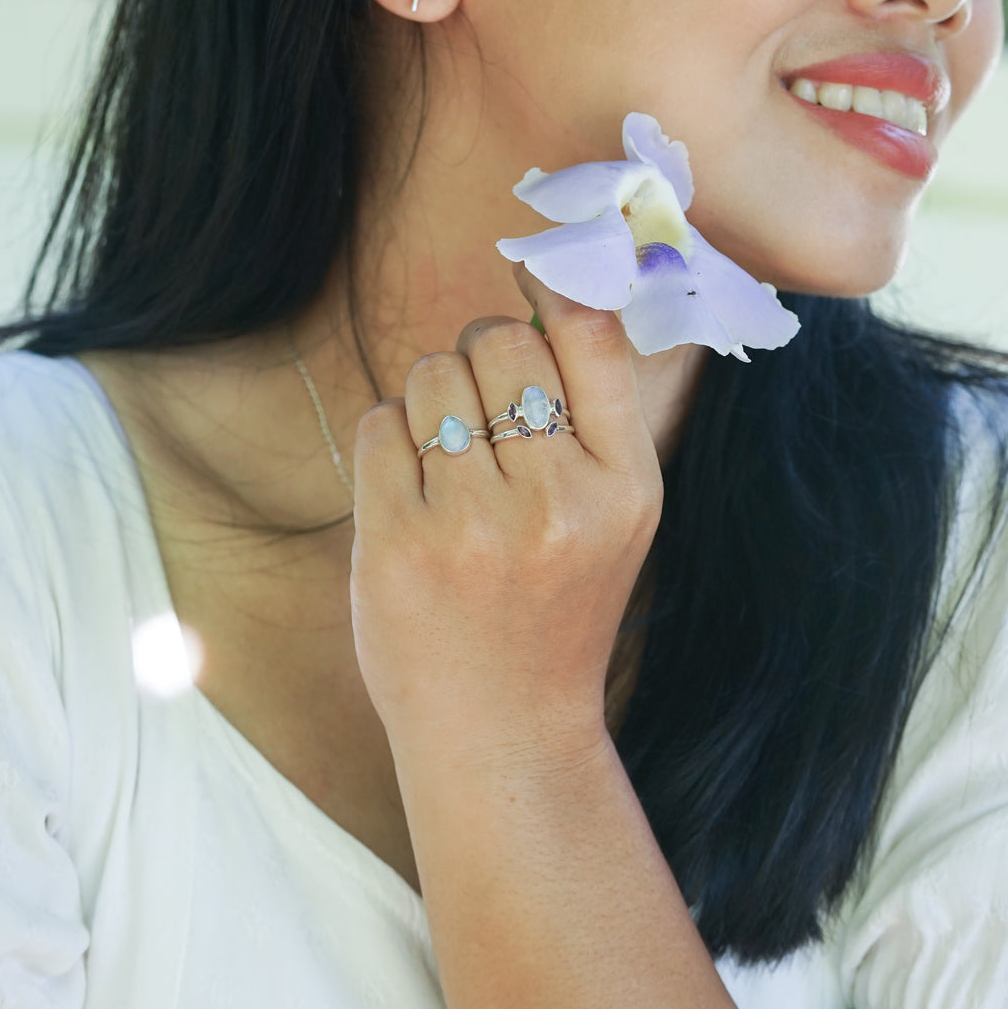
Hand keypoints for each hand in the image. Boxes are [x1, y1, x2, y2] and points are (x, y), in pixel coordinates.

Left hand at [349, 263, 663, 771]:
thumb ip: (595, 413)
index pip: (589, 335)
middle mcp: (558, 500)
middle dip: (482, 358)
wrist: (504, 733)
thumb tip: (554, 282)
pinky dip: (391, 441)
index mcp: (626, 488)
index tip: (534, 275)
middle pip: (500, 342)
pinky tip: (413, 494)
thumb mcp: (618, 517)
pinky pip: (381, 424)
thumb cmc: (557, 607)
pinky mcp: (398, 543)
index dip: (555, 286)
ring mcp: (474, 525)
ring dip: (431, 400)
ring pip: (433, 374)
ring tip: (449, 465)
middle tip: (482, 414)